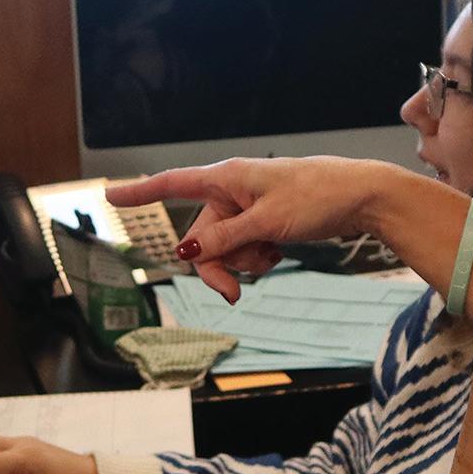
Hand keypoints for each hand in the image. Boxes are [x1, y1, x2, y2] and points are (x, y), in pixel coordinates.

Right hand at [108, 157, 399, 301]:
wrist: (363, 198)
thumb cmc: (318, 196)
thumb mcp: (267, 222)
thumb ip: (225, 239)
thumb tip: (187, 252)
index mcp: (227, 178)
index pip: (173, 184)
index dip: (140, 193)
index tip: (110, 195)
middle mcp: (233, 190)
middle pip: (202, 236)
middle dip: (217, 266)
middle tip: (233, 295)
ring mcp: (250, 207)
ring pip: (225, 246)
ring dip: (242, 262)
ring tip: (272, 255)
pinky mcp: (267, 221)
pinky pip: (247, 247)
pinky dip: (258, 257)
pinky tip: (279, 251)